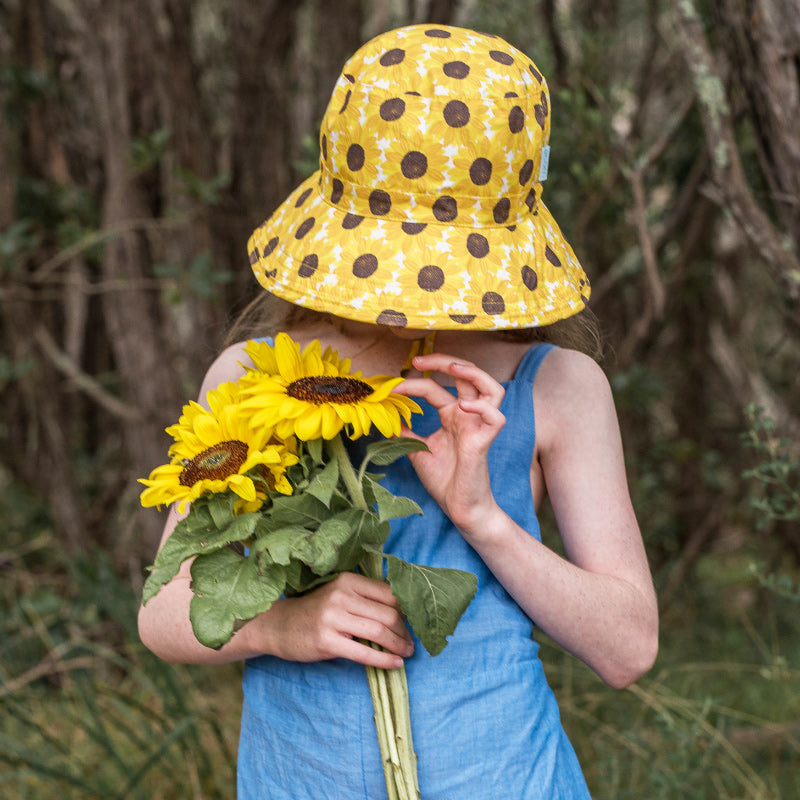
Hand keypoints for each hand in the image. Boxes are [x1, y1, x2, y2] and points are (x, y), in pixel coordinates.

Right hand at [251, 572, 413, 669]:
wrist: (278, 625)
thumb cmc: (315, 611)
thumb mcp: (339, 595)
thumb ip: (365, 598)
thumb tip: (403, 612)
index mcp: (348, 580)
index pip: (389, 594)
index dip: (406, 610)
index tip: (412, 624)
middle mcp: (341, 595)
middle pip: (388, 613)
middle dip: (405, 632)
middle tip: (410, 644)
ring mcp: (333, 618)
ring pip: (379, 631)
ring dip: (398, 645)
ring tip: (406, 654)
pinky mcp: (326, 641)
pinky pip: (363, 652)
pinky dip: (384, 660)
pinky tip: (395, 664)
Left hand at [395, 353, 506, 536]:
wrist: (458, 507)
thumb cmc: (444, 479)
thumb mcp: (416, 449)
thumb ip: (404, 431)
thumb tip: (385, 416)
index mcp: (451, 415)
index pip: (435, 387)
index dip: (413, 383)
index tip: (391, 387)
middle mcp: (466, 415)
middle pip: (466, 375)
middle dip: (443, 361)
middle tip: (418, 360)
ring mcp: (478, 426)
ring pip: (491, 388)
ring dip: (473, 373)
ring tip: (453, 368)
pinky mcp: (485, 441)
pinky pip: (496, 418)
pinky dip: (483, 407)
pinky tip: (463, 406)